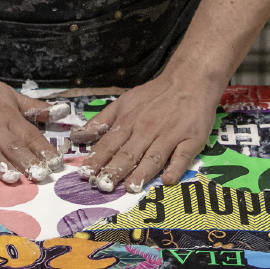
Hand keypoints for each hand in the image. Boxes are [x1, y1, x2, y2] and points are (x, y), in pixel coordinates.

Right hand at [0, 68, 67, 183]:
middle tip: (40, 176)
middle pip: (11, 143)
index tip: (56, 165)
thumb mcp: (7, 93)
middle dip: (26, 160)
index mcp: (6, 113)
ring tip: (12, 178)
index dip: (42, 149)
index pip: (28, 134)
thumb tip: (62, 111)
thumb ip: (33, 106)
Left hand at [71, 69, 224, 191]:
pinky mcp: (191, 139)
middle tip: (103, 186)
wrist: (189, 80)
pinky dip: (176, 167)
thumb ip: (101, 120)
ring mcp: (170, 135)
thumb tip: (78, 137)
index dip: (96, 160)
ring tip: (131, 187)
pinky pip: (183, 155)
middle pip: (128, 153)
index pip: (109, 143)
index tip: (85, 175)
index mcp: (128, 121)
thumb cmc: (154, 95)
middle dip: (114, 170)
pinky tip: (168, 179)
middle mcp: (147, 129)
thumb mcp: (123, 102)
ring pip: (153, 156)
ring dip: (142, 172)